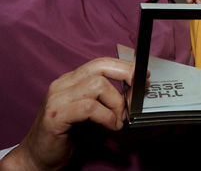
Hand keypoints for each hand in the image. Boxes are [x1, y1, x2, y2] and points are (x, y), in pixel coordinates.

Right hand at [2, 58, 133, 170]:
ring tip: (118, 120)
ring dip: (116, 104)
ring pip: (98, 85)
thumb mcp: (93, 112)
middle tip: (136, 93)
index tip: (142, 75)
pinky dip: (107, 117)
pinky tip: (111, 126)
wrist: (38, 157)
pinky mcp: (55, 116)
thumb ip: (109, 99)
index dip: (125, 66)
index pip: (101, 62)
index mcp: (71, 80)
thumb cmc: (67, 134)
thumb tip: (134, 92)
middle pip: (100, 66)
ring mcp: (57, 99)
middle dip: (126, 75)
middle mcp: (62, 85)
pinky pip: (90, 107)